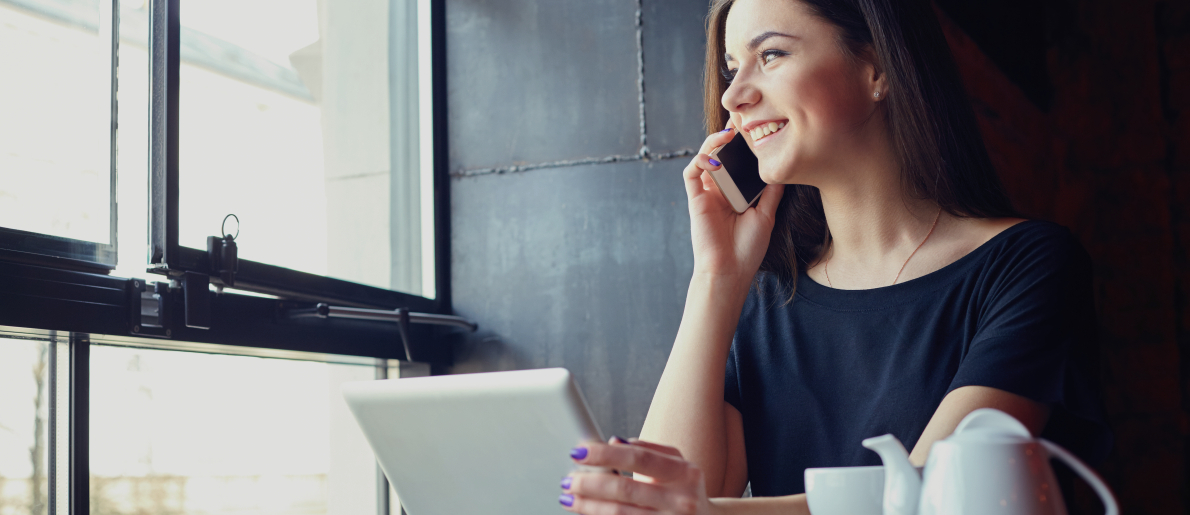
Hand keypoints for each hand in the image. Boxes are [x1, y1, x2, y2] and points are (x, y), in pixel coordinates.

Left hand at [559, 437, 714, 514]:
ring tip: (569, 497)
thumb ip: (648, 449)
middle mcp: (681, 500)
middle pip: (625, 489)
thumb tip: (614, 440)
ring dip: (588, 506)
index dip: (606, 453)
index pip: (639, 458)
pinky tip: (587, 512)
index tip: (579, 451)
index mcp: (685, 473)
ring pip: (620, 514)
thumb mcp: (677, 464)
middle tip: (568, 479)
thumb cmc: (684, 490)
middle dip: (590, 484)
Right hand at [683, 127, 784, 279]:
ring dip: (713, 142)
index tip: (756, 126)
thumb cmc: (747, 249)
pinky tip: (714, 158)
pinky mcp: (695, 199)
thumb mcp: (766, 215)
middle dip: (728, 135)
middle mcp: (720, 189)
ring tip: (728, 133)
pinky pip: (691, 173)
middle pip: (721, 154)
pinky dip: (700, 160)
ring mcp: (706, 193)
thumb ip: (770, 192)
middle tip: (741, 118)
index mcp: (736, 193)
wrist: (730, 271)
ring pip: (704, 157)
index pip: (738, 161)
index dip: (743, 144)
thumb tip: (782, 169)